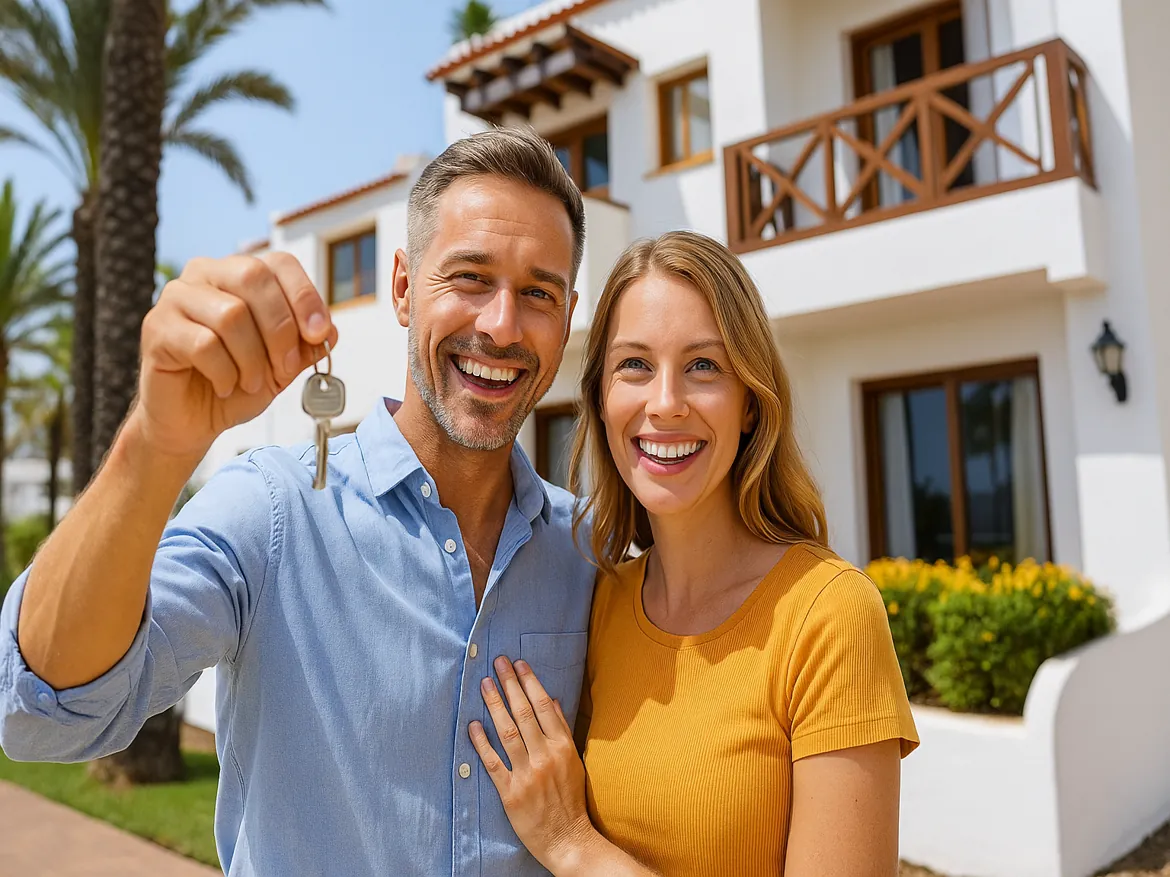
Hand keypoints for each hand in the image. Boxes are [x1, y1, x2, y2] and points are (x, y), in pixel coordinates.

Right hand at [131, 252, 337, 459]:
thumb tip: (329, 330)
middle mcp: (204, 274)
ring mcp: (176, 298)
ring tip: (252, 382)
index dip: (305, 296)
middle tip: (284, 367)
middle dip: (281, 329)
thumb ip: (306, 345)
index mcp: (238, 273)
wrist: (191, 420)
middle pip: (253, 277)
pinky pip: (204, 344)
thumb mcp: (283, 365)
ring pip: (231, 314)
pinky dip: (225, 373)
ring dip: (253, 359)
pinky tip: (225, 386)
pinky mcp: (157, 328)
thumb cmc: (236, 384)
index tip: (319, 334)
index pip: (278, 262)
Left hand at [470, 657, 599, 874]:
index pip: (545, 707)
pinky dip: (481, 742)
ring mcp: (527, 774)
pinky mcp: (510, 793)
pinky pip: (493, 762)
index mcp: (563, 747)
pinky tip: (473, 724)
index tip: (519, 664)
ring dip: (494, 705)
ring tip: (484, 684)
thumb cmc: (571, 798)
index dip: (530, 683)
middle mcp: (545, 757)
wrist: (567, 838)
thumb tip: (552, 699)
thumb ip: (562, 729)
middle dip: (510, 685)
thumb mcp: (574, 760)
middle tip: (498, 663)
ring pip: (507, 732)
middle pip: (524, 713)